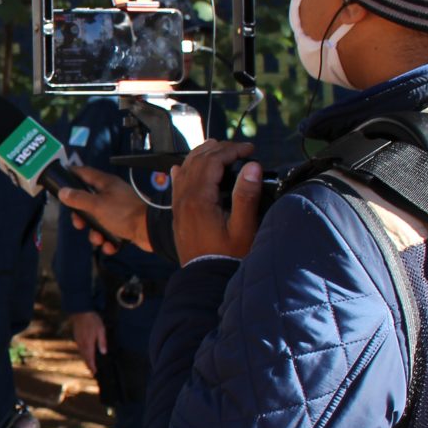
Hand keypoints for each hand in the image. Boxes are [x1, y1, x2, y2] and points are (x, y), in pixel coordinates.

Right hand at [54, 165, 150, 254]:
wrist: (151, 230)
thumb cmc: (124, 213)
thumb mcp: (97, 205)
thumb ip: (78, 199)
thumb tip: (63, 192)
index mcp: (106, 184)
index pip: (85, 173)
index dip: (72, 174)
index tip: (61, 179)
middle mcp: (112, 195)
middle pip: (88, 202)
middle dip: (82, 217)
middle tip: (80, 224)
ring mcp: (119, 210)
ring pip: (98, 221)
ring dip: (95, 233)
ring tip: (99, 239)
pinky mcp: (125, 224)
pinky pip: (110, 233)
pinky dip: (108, 241)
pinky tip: (110, 245)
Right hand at [69, 311, 106, 375]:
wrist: (80, 311)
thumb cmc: (92, 320)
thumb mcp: (101, 330)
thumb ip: (102, 342)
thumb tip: (104, 353)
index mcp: (88, 344)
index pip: (90, 359)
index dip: (92, 367)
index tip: (95, 373)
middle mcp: (82, 344)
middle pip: (85, 358)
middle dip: (89, 365)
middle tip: (93, 372)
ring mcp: (78, 341)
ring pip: (82, 354)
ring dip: (86, 360)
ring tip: (90, 365)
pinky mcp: (76, 337)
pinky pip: (80, 348)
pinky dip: (83, 354)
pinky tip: (86, 353)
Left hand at [171, 140, 262, 261]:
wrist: (206, 279)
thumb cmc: (227, 257)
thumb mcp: (243, 228)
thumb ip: (246, 196)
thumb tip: (251, 167)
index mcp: (199, 199)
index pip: (212, 161)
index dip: (232, 150)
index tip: (250, 149)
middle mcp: (184, 199)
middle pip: (198, 161)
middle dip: (220, 149)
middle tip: (240, 149)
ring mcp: (178, 206)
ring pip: (185, 169)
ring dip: (202, 155)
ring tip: (219, 149)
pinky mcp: (178, 213)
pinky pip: (176, 184)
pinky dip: (183, 170)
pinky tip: (183, 167)